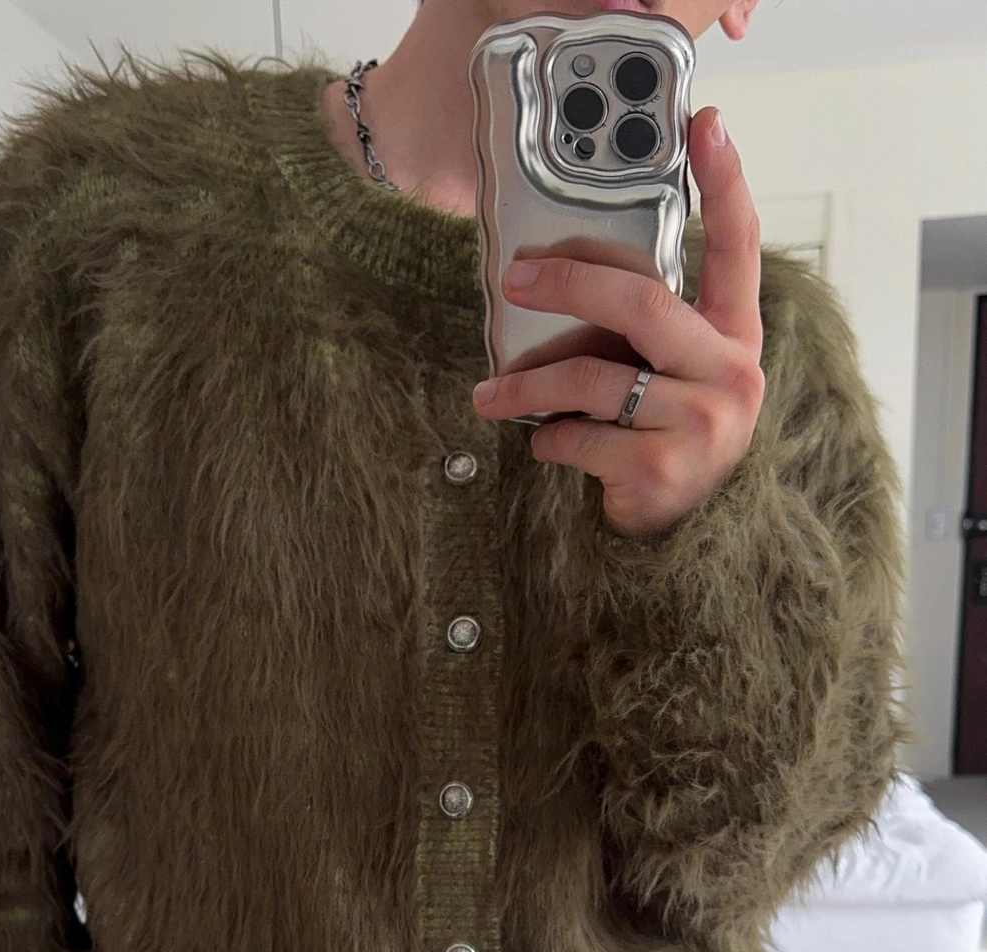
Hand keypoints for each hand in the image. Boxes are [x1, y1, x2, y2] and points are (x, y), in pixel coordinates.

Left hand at [472, 107, 765, 538]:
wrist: (687, 547)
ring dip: (528, 388)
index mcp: (733, 339)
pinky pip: (580, 436)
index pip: (738, 248)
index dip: (726, 183)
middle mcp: (731, 375)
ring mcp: (702, 424)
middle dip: (568, 283)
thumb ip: (645, 336)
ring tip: (489, 398)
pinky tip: (546, 449)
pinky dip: (549, 443)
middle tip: (513, 278)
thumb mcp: (671, 383)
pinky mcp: (663, 470)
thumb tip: (556, 284)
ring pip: (595, 378)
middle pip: (642, 302)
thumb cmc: (665, 448)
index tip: (706, 127)